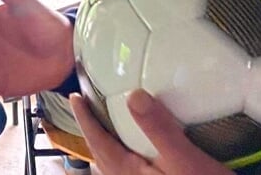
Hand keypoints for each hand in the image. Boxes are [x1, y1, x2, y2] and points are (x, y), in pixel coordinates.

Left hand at [71, 90, 230, 174]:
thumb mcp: (185, 160)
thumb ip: (159, 129)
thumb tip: (134, 95)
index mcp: (126, 173)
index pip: (98, 141)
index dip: (85, 118)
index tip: (75, 98)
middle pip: (102, 156)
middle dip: (94, 132)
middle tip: (89, 109)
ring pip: (114, 168)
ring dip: (109, 147)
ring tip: (111, 129)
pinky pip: (128, 173)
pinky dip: (126, 158)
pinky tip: (142, 154)